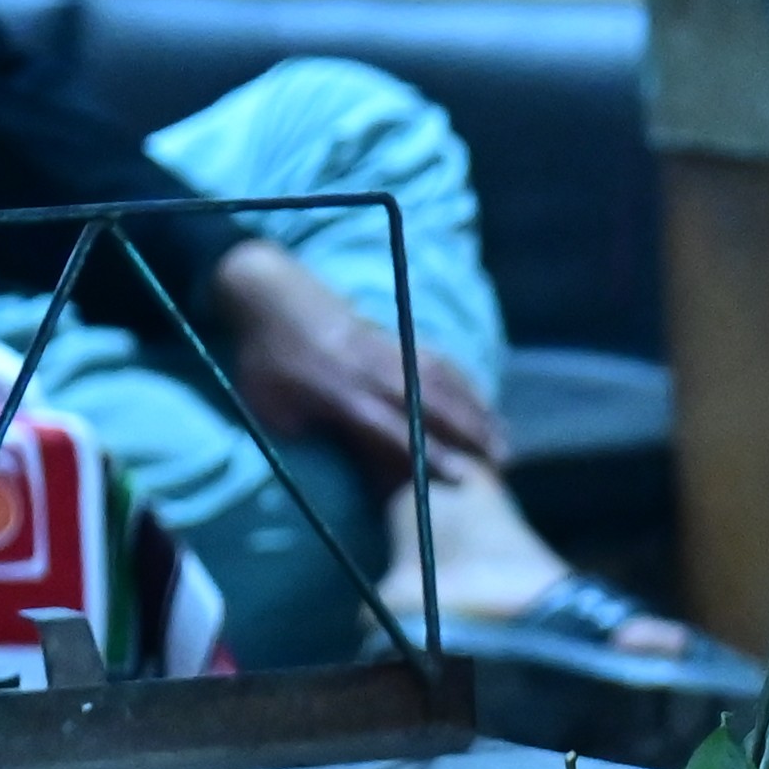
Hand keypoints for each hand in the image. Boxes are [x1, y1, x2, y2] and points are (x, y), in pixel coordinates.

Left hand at [207, 241, 501, 475]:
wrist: (268, 293)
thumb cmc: (264, 359)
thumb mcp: (267, 405)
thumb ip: (304, 435)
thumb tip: (333, 464)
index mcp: (338, 393)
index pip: (391, 427)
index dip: (427, 451)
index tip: (461, 476)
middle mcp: (370, 371)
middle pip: (430, 401)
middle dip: (469, 430)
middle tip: (502, 461)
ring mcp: (386, 350)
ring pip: (442, 379)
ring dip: (476, 408)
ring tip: (504, 438)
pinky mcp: (393, 337)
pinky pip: (437, 360)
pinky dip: (466, 383)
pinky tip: (485, 404)